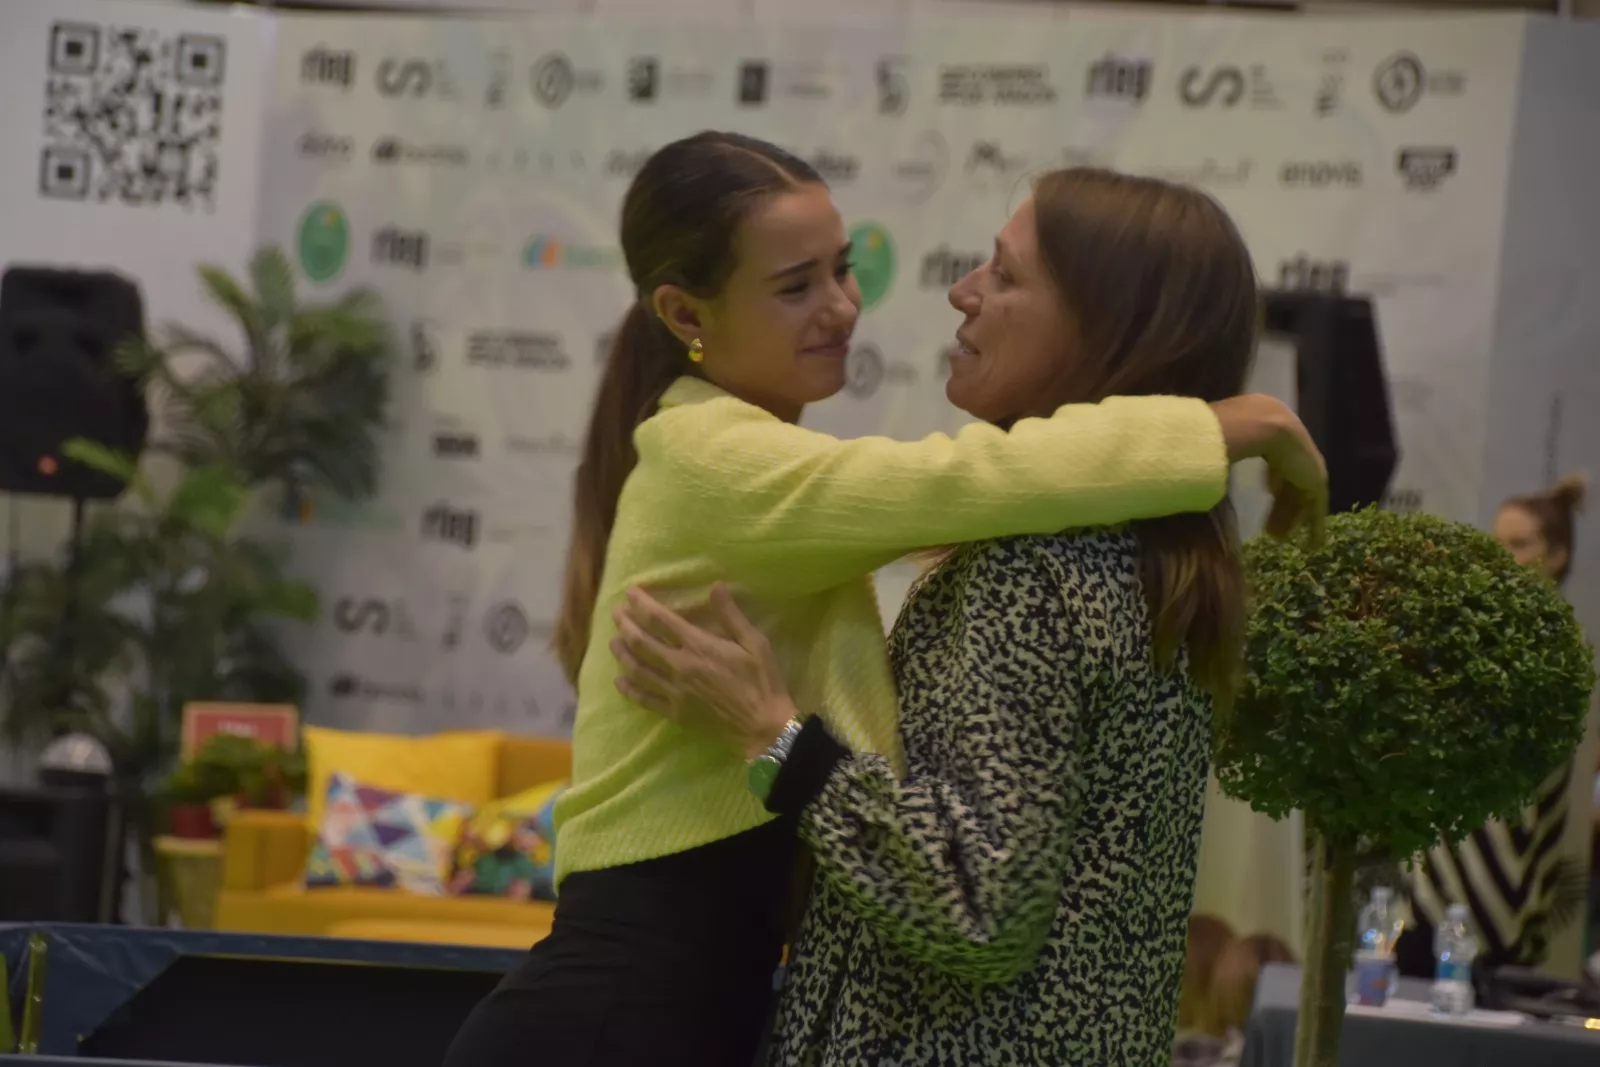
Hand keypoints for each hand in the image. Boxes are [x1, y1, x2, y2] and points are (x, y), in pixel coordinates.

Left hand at [611, 583, 796, 758]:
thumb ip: (731, 615)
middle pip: (641, 642)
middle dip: (625, 625)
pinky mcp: (675, 713)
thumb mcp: (755, 642)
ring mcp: (674, 692)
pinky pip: (644, 699)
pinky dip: (629, 689)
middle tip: (616, 613)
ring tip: (614, 641)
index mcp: (698, 646)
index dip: (642, 604)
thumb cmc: (762, 681)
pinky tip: (620, 681)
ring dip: (622, 653)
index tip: (630, 592)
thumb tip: (715, 586)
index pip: (660, 620)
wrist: (763, 726)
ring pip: (637, 669)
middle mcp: (679, 667)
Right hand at [1210, 394, 1327, 545]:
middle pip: (1289, 483)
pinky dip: (1314, 525)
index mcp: (1279, 438)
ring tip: (1279, 539)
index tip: (1265, 496)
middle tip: (1270, 527)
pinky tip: (1312, 544)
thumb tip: (1204, 463)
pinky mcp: (1316, 481)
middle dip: (1280, 505)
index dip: (1271, 482)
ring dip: (1290, 518)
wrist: (1264, 425)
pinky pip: (1316, 508)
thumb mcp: (1232, 443)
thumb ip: (1228, 452)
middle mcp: (1297, 451)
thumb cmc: (1238, 430)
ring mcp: (1308, 465)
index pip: (1277, 465)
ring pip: (1299, 497)